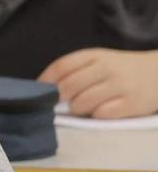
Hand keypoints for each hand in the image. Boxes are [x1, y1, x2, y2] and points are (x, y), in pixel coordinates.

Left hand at [40, 49, 157, 118]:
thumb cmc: (121, 69)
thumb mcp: (99, 60)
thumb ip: (75, 70)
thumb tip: (43, 88)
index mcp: (95, 55)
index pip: (61, 66)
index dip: (45, 82)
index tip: (39, 92)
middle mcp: (107, 68)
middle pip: (69, 86)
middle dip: (60, 99)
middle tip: (62, 103)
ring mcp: (121, 85)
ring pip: (83, 102)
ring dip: (76, 109)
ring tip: (83, 107)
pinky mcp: (132, 103)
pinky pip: (102, 114)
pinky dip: (96, 115)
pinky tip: (101, 111)